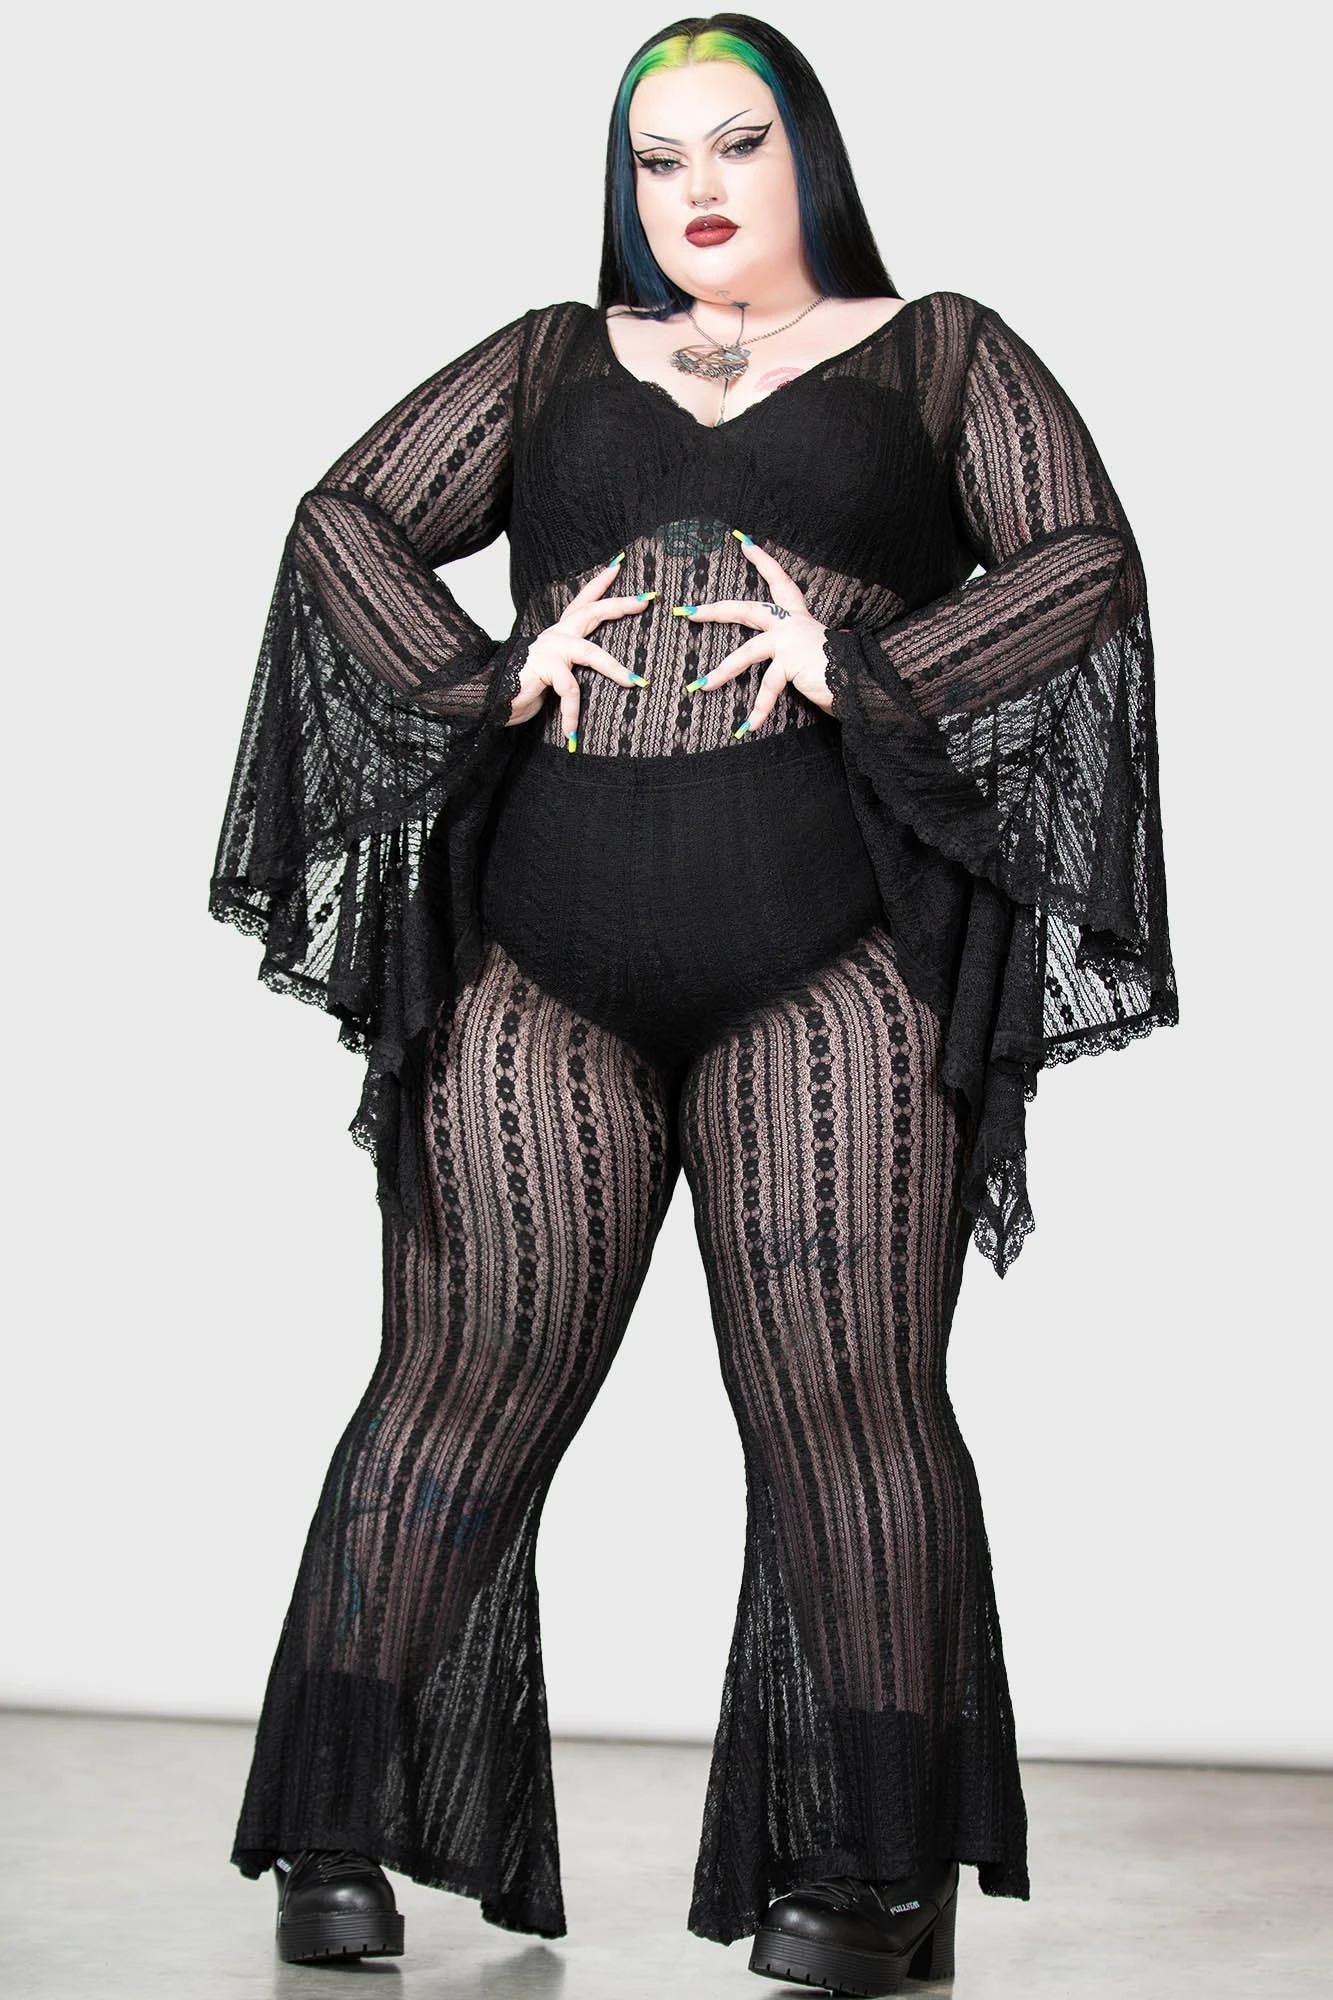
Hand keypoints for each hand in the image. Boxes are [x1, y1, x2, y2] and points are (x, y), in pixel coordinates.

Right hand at [503, 555, 653, 731]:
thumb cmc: (526, 685)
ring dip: (615, 668)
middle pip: (592, 612)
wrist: (491, 696)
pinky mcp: (544, 669)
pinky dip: (572, 713)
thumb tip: (609, 676)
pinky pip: (568, 690)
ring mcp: (550, 650)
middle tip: (645, 600)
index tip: (619, 564)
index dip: (601, 583)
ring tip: (636, 682)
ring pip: (591, 653)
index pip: (583, 601)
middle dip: (619, 605)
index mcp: (561, 633)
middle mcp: (557, 636)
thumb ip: (575, 667)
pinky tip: (573, 733)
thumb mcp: (557, 672)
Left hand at [674, 533, 832, 732]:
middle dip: (714, 610)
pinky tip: (747, 727)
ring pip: (746, 652)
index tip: (744, 542)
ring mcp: (790, 641)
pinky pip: (768, 688)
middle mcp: (792, 624)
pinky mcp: (791, 663)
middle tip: (688, 612)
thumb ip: (801, 652)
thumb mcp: (816, 654)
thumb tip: (794, 661)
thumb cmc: (841, 670)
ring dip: (721, 671)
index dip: (763, 560)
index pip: (779, 581)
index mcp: (798, 618)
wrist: (862, 681)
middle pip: (746, 609)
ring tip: (698, 686)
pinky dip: (758, 710)